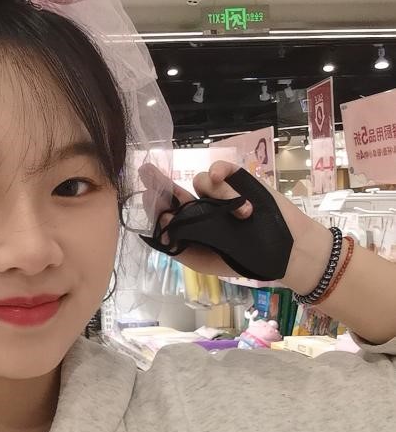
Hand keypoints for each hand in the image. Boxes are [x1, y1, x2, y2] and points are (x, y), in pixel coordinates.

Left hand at [141, 160, 332, 289]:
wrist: (286, 249)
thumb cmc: (247, 258)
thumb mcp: (208, 263)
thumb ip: (183, 249)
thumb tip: (160, 231)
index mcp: (193, 228)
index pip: (167, 213)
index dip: (155, 204)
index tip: (146, 196)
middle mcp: (202, 208)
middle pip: (175, 191)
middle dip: (159, 181)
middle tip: (145, 171)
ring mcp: (219, 193)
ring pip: (199, 181)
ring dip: (217, 195)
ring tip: (242, 215)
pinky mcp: (238, 180)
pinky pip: (219, 169)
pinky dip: (220, 172)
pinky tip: (225, 183)